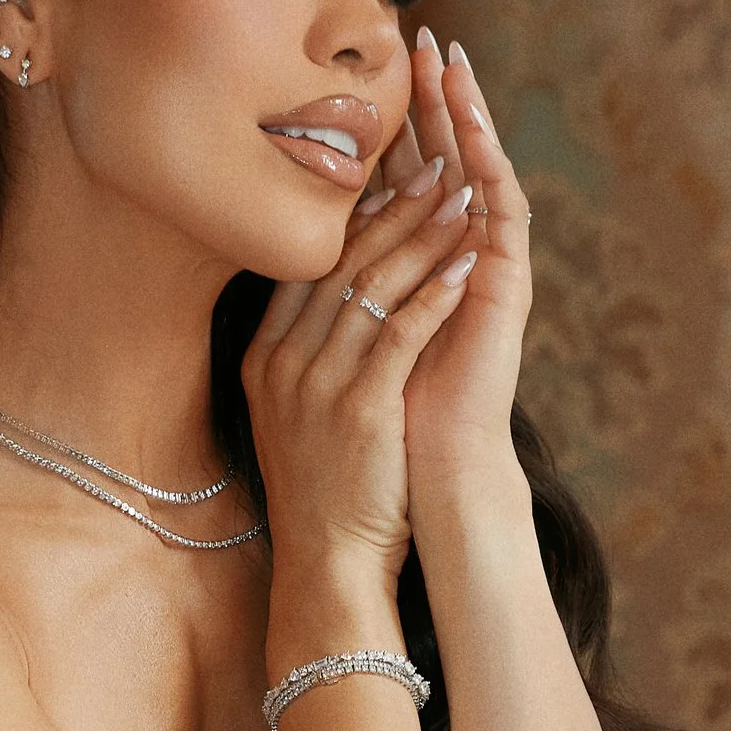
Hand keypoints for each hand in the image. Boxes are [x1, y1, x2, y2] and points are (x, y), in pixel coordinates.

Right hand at [241, 147, 483, 583]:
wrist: (326, 563)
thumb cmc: (323, 488)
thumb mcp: (292, 412)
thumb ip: (304, 353)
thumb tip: (335, 294)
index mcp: (263, 357)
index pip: (306, 265)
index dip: (351, 217)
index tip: (390, 178)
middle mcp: (283, 363)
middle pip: (340, 264)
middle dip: (393, 209)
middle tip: (435, 166)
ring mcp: (317, 385)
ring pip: (373, 288)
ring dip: (422, 237)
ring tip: (460, 198)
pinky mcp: (360, 410)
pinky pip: (401, 334)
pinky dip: (436, 294)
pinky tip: (466, 265)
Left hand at [364, 30, 528, 500]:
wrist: (424, 470)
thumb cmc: (380, 413)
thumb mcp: (340, 328)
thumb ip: (331, 279)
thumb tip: (282, 237)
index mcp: (415, 263)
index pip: (408, 176)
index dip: (396, 124)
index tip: (373, 69)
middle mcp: (455, 257)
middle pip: (446, 160)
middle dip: (434, 100)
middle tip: (424, 37)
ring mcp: (486, 268)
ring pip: (478, 172)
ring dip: (468, 116)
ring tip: (453, 60)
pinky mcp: (506, 285)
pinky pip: (500, 212)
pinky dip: (488, 168)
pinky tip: (475, 127)